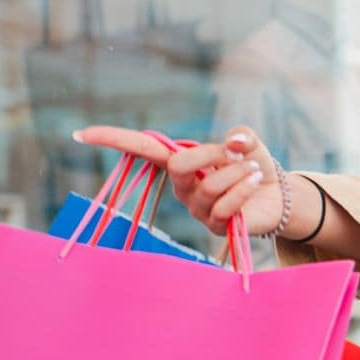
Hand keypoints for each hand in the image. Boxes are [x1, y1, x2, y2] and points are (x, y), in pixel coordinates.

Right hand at [73, 124, 286, 236]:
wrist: (278, 196)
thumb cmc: (254, 165)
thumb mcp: (248, 143)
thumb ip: (240, 135)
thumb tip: (235, 140)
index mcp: (180, 161)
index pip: (141, 149)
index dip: (113, 140)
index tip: (81, 134)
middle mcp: (181, 185)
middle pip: (178, 165)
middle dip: (212, 154)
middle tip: (238, 152)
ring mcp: (195, 207)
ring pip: (208, 186)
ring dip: (238, 173)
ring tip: (254, 171)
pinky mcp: (215, 224)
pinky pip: (225, 206)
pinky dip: (245, 190)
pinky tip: (255, 184)